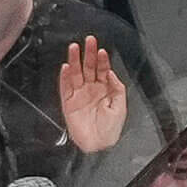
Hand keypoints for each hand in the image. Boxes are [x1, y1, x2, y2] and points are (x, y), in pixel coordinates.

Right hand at [59, 36, 126, 152]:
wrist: (99, 146)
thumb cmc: (111, 130)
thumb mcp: (121, 106)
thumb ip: (117, 88)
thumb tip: (110, 72)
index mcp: (104, 90)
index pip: (102, 69)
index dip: (102, 59)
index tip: (102, 50)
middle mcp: (91, 90)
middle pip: (88, 67)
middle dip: (88, 53)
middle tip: (89, 40)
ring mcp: (79, 96)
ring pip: (76, 74)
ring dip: (75, 60)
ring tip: (74, 48)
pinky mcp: (69, 104)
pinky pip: (65, 88)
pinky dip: (65, 77)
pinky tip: (66, 67)